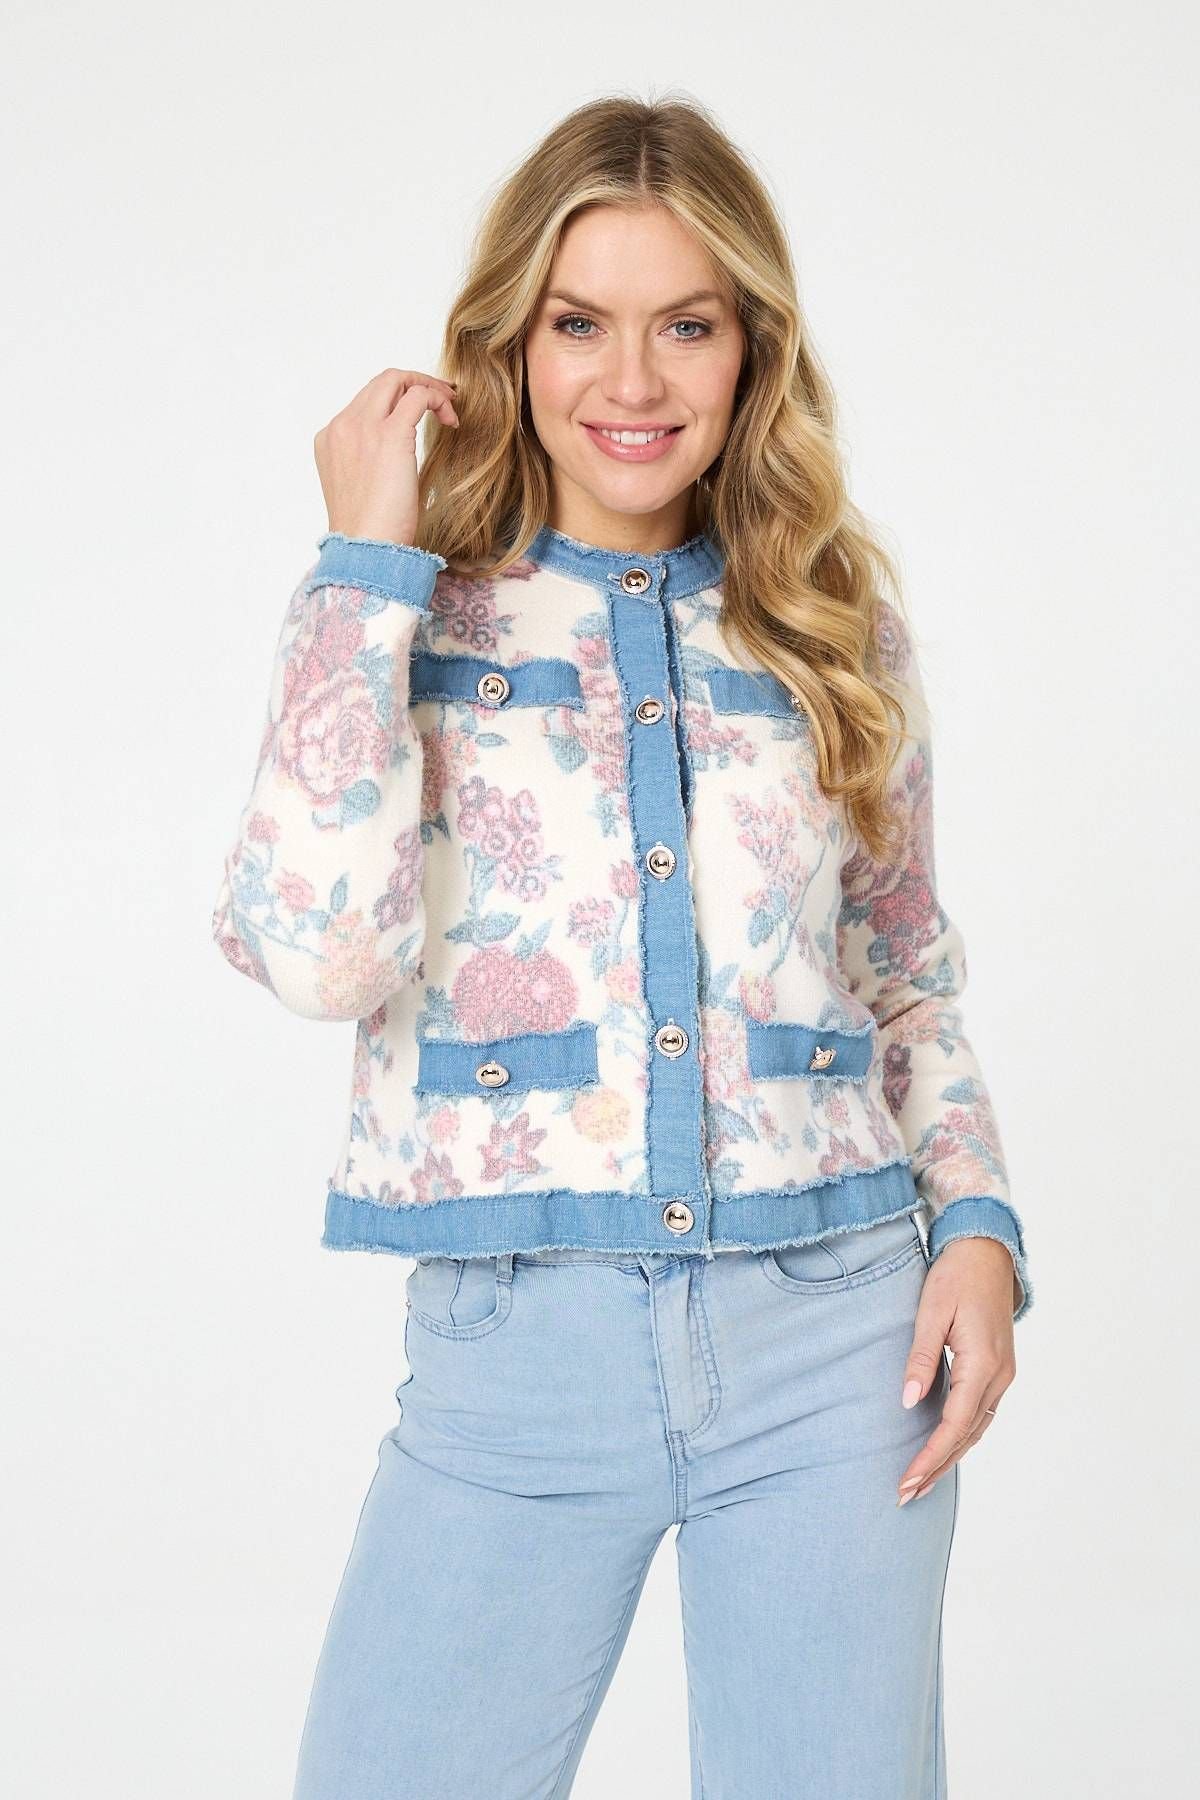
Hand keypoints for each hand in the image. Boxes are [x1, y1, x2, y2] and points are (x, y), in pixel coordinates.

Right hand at [314, 368, 458, 545]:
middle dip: (414, 383)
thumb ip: (368, 462)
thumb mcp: (360, 487)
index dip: (395, 401)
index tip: (418, 411)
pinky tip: (451, 421)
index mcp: (330, 439)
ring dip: (427, 386)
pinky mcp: (390, 435)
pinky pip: (418, 397)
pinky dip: (437, 400)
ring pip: (396, 380)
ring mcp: (363, 428)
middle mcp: (343, 427)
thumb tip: (397, 459)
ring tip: (449, 406)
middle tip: (441, 398)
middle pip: (380, 383)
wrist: (364, 548)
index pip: (364, 402)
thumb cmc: (368, 532)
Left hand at [895, 1236, 1016, 1504]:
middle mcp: (999, 1376)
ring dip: (949, 1456)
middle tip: (905, 1494)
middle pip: (968, 1436)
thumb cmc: (956, 1276)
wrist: (987, 1252)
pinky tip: (943, 1447)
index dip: (930, 1456)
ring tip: (921, 1481)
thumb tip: (909, 1402)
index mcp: (983, 1363)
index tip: (906, 1480)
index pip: (954, 1425)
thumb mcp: (931, 1312)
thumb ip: (921, 1358)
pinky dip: (961, 1436)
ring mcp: (1003, 1374)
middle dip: (937, 1467)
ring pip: (976, 1429)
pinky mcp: (998, 1369)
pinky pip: (980, 1413)